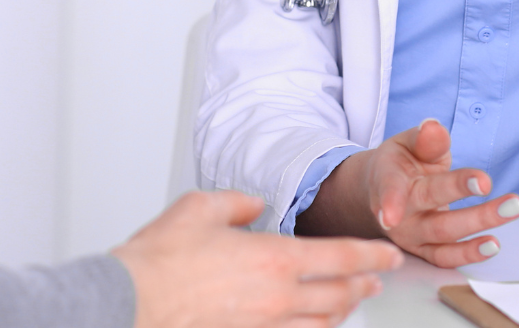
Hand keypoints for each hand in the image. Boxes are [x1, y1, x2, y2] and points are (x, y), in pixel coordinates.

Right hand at [113, 190, 401, 327]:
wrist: (129, 302)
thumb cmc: (160, 261)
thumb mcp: (201, 207)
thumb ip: (237, 203)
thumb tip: (253, 208)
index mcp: (274, 259)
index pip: (341, 258)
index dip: (372, 257)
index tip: (390, 256)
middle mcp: (277, 298)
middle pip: (339, 296)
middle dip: (364, 286)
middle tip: (377, 280)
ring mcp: (263, 326)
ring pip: (320, 324)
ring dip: (342, 312)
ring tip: (350, 303)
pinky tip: (311, 326)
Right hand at [295, 118, 518, 267]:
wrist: (383, 194)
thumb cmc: (400, 165)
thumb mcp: (407, 144)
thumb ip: (424, 139)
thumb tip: (433, 128)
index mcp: (387, 181)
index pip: (391, 188)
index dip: (390, 201)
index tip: (391, 215)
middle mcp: (398, 214)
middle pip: (430, 206)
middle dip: (460, 193)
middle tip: (489, 182)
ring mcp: (411, 237)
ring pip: (444, 234)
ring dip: (479, 222)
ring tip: (511, 210)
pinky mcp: (425, 252)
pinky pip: (446, 258)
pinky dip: (470, 254)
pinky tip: (494, 244)